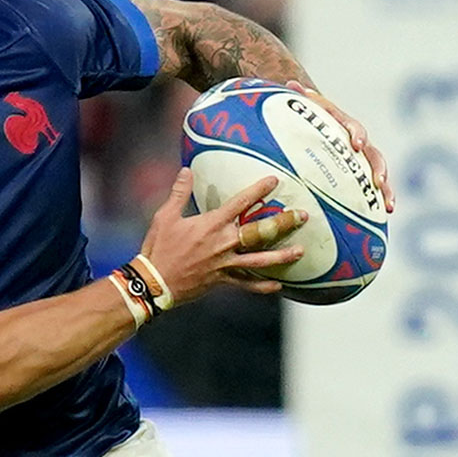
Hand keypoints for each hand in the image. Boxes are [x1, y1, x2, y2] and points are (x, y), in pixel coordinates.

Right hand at [140, 168, 306, 300]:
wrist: (156, 282)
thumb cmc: (159, 248)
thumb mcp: (165, 216)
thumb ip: (179, 193)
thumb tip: (186, 171)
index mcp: (212, 225)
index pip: (241, 203)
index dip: (259, 190)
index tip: (275, 180)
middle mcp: (224, 243)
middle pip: (260, 232)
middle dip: (282, 223)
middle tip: (301, 216)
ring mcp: (226, 263)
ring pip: (260, 260)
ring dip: (282, 255)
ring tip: (301, 251)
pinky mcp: (223, 280)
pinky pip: (247, 284)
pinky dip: (263, 286)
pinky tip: (278, 285)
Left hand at [286, 80, 395, 212]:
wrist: (322, 121)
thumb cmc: (311, 117)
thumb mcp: (306, 108)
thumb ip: (301, 100)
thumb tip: (290, 83)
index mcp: (345, 125)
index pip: (354, 128)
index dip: (357, 134)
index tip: (356, 144)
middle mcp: (359, 142)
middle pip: (374, 155)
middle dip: (378, 168)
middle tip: (378, 181)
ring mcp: (363, 158)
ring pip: (380, 172)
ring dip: (386, 189)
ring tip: (389, 205)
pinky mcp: (363, 172)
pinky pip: (375, 186)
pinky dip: (382, 198)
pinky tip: (386, 213)